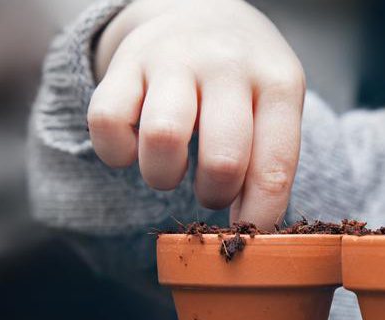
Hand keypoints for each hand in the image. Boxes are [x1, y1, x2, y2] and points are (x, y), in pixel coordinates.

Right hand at [88, 0, 305, 229]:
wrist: (201, 11)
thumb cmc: (244, 81)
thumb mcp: (274, 107)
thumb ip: (268, 163)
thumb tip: (249, 232)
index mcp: (277, 82)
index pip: (275, 167)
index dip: (259, 216)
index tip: (247, 233)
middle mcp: (227, 65)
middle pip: (222, 160)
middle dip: (214, 195)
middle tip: (211, 190)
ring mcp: (174, 59)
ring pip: (163, 139)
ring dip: (164, 177)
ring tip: (171, 170)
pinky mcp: (126, 63)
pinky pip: (107, 123)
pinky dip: (117, 152)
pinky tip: (134, 148)